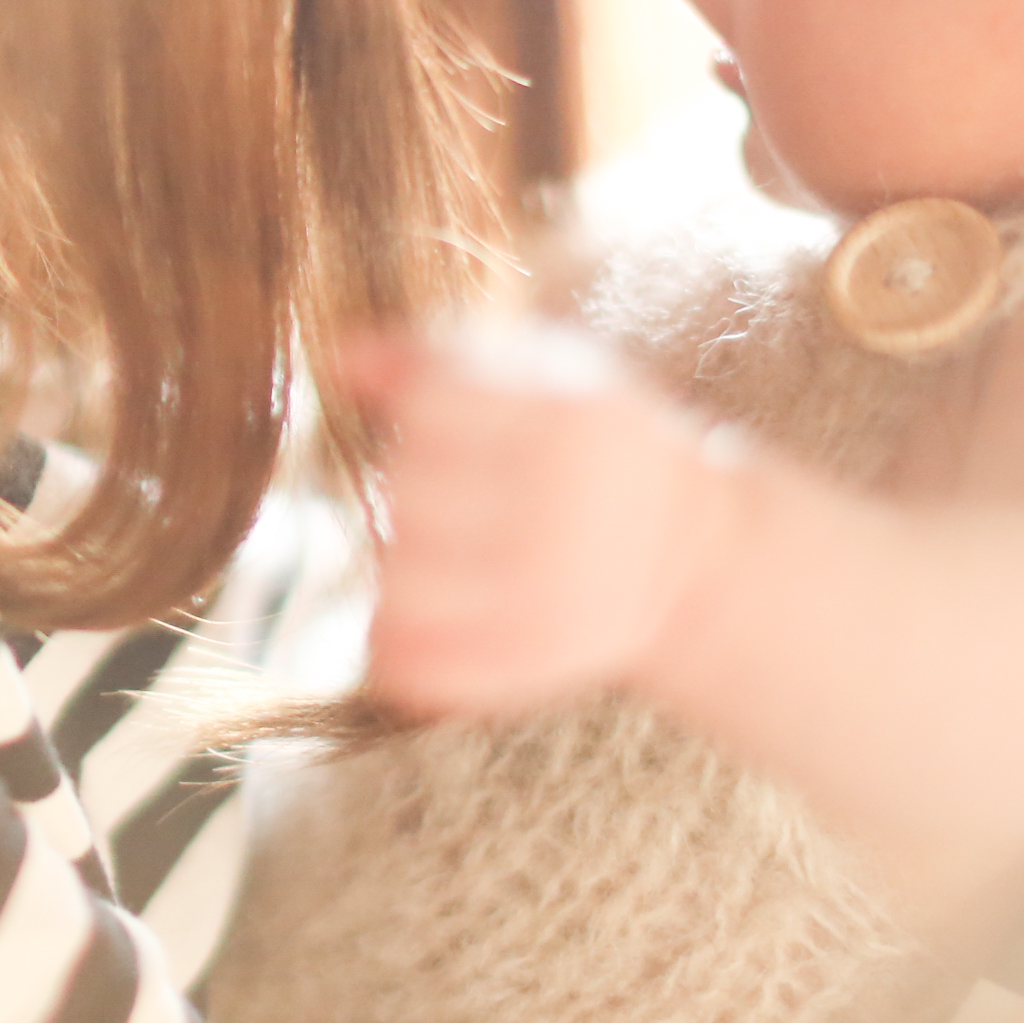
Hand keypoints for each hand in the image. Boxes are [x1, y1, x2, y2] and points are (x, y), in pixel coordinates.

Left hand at [352, 319, 740, 718]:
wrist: (684, 549)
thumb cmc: (591, 446)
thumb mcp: (541, 374)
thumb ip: (437, 359)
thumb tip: (339, 356)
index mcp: (571, 418)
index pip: (427, 409)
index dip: (419, 417)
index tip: (447, 428)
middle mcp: (567, 506)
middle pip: (407, 495)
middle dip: (410, 491)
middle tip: (448, 498)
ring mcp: (554, 591)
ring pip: (399, 584)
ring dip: (398, 567)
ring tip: (436, 557)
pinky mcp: (537, 659)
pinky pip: (419, 666)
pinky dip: (395, 648)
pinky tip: (409, 623)